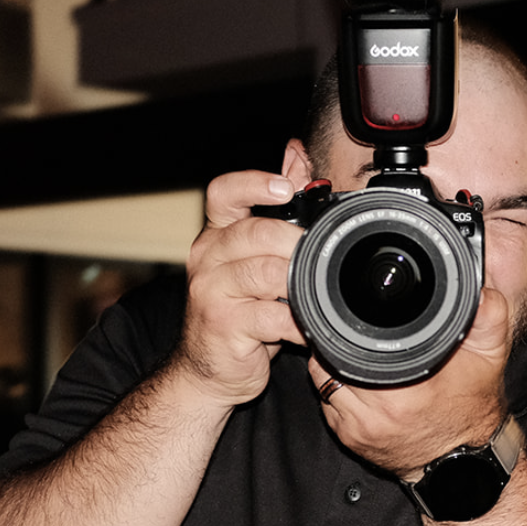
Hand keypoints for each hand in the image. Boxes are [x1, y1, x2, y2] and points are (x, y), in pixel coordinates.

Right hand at [174, 170, 306, 407]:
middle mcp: (207, 259)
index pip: (222, 193)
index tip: (285, 188)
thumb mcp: (250, 258)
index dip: (254, 184)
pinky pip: (270, 317)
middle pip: (254, 233)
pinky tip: (306, 328)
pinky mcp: (224, 326)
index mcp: (215, 236)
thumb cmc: (235, 312)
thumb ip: (272, 209)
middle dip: (293, 242)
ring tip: (314, 293)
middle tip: (319, 255)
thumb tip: (296, 156)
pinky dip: (296, 322)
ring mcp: (212, 293)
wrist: (208, 369)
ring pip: (264, 273)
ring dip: (297, 282)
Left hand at [309, 287, 510, 477]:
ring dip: (332, 366)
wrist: (461, 459)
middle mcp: (377, 411)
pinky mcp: (349, 439)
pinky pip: (327, 404)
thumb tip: (480, 290)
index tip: (356, 317)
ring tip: (355, 357)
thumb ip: (488, 318)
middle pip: (330, 361)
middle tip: (356, 336)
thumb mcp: (490, 356)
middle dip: (339, 344)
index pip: (352, 346)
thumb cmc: (471, 406)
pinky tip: (356, 383)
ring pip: (322, 381)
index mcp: (406, 389)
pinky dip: (336, 390)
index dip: (349, 326)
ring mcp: (359, 428)